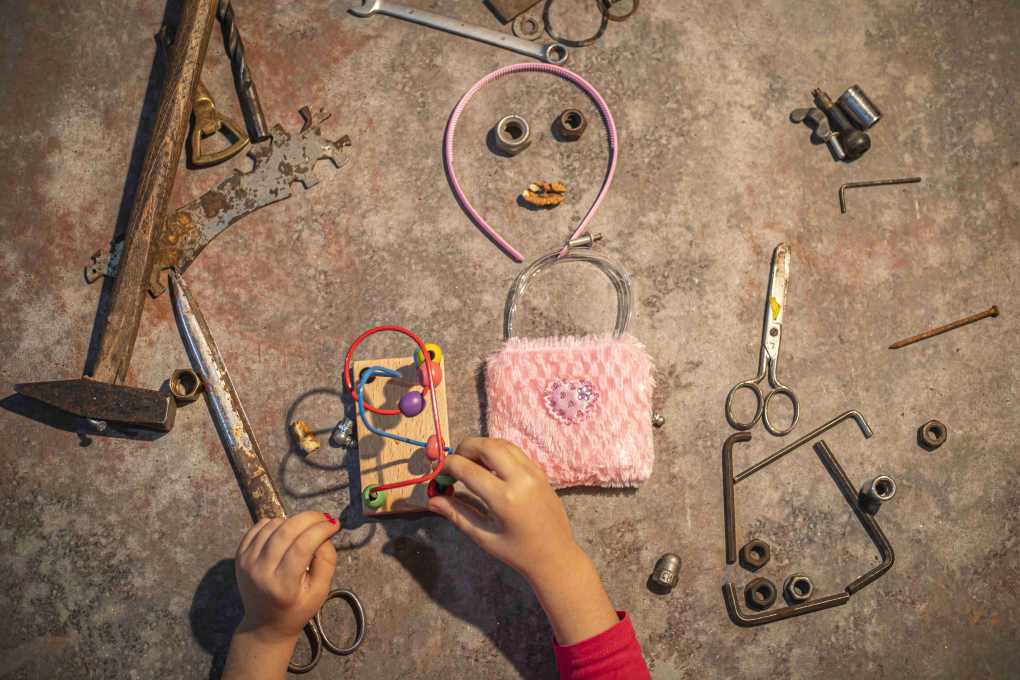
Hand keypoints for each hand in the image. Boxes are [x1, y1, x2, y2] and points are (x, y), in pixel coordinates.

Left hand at [222, 511, 338, 679]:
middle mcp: (260, 571)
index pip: (302, 546)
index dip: (321, 529)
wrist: (264, 624)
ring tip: (306, 530)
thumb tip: (324, 532)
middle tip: (325, 518)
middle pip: (287, 530)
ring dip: (295, 521)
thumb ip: (327, 561)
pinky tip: (287, 532)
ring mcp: (246, 561)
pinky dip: (277, 522)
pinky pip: (260, 526)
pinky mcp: (240, 555)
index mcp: (282, 585)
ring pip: (274, 524)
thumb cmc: (297, 608)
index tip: (334, 524)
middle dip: (310, 518)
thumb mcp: (320, 591)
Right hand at [428, 438, 618, 644]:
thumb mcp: (483, 536)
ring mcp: (533, 472)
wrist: (555, 555)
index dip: (448, 466)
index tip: (439, 471)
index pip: (467, 469)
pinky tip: (489, 467)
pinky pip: (515, 451)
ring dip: (482, 447)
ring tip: (470, 463)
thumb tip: (432, 501)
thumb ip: (457, 514)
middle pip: (486, 446)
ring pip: (502, 444)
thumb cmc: (517, 552)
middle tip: (454, 462)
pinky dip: (498, 452)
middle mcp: (520, 479)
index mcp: (504, 498)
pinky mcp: (540, 472)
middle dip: (465, 448)